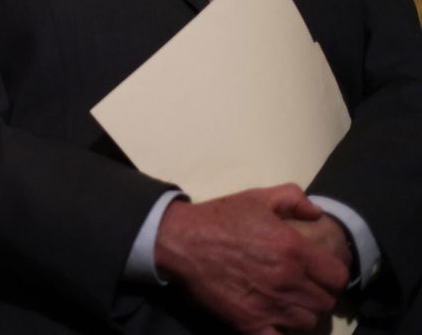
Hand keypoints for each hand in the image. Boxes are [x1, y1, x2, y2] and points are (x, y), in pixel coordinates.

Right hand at [154, 184, 348, 333]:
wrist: (182, 240)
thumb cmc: (221, 218)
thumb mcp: (258, 197)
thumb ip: (294, 199)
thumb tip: (317, 214)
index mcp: (294, 249)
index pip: (338, 277)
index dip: (331, 275)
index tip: (319, 272)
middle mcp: (288, 280)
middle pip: (325, 302)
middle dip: (317, 293)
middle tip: (301, 286)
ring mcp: (270, 305)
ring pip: (307, 322)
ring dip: (301, 312)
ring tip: (286, 302)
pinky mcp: (250, 323)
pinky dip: (281, 332)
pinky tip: (274, 322)